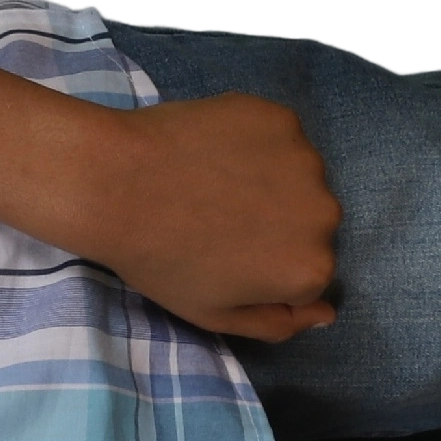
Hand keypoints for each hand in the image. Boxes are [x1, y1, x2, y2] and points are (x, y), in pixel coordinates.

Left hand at [65, 92, 343, 342]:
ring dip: (267, 181)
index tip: (226, 257)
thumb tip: (327, 313)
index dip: (266, 268)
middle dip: (274, 224)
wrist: (114, 184)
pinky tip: (208, 150)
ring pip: (296, 178)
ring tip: (209, 183)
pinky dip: (252, 142)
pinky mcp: (281, 118)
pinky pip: (276, 137)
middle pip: (309, 224)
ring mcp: (307, 161)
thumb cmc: (159, 260)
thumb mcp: (214, 315)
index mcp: (311, 269)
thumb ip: (277, 322)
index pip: (307, 275)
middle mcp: (325, 215)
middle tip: (214, 219)